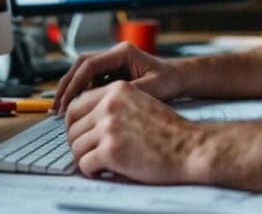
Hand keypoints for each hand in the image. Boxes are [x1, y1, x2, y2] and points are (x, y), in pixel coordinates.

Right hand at [52, 42, 181, 113]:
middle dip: (67, 86)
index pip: (89, 65)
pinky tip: (78, 109)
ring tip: (62, 111)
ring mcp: (113, 61)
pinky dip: (82, 93)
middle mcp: (115, 53)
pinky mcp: (113, 71)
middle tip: (56, 107)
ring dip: (72, 90)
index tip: (66, 104)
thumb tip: (102, 103)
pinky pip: (92, 80)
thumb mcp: (151, 89)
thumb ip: (128, 93)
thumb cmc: (169, 81)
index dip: (75, 84)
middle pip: (81, 65)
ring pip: (83, 72)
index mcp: (123, 52)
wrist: (179, 78)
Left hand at [65, 81, 206, 183]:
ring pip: (76, 147)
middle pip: (72, 127)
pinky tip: (103, 171)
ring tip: (99, 163)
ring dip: (85, 158)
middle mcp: (110, 105)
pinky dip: (91, 171)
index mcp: (117, 90)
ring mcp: (109, 128)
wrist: (189, 147)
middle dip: (78, 142)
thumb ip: (115, 105)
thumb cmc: (169, 130)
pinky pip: (84, 164)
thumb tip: (89, 120)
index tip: (79, 133)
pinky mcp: (110, 151)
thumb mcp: (141, 102)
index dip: (74, 122)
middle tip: (89, 152)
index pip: (77, 104)